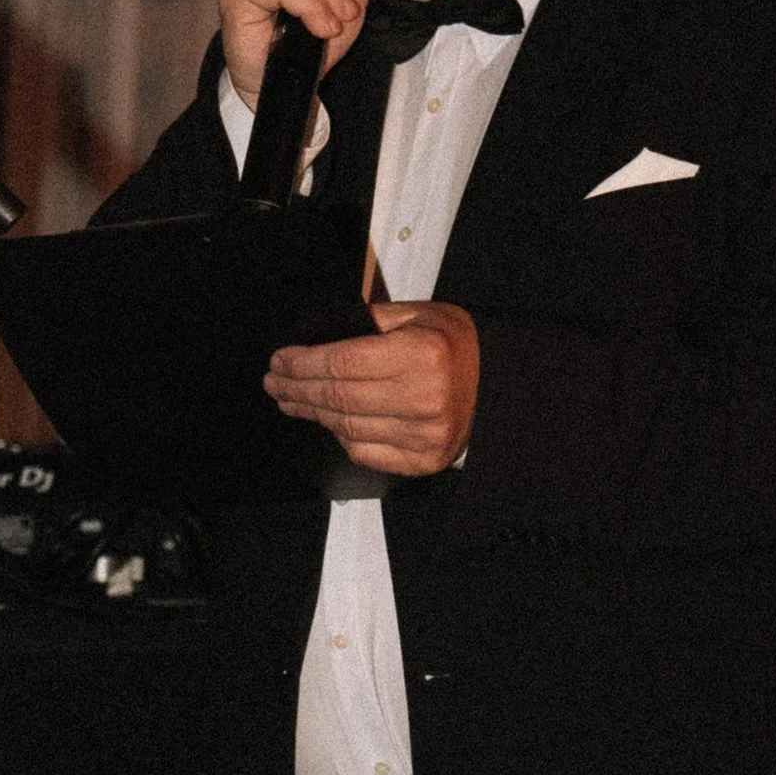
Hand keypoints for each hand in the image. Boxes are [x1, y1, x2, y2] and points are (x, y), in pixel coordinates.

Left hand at [264, 299, 479, 474]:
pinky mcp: (423, 459)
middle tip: (276, 382)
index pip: (342, 362)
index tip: (281, 361)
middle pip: (338, 397)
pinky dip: (342, 436)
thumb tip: (319, 336)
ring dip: (313, 413)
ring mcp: (423, 434)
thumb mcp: (419, 315)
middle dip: (298, 388)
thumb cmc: (458, 348)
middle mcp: (422, 397)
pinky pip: (364, 451)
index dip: (303, 363)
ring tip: (292, 400)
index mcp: (420, 354)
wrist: (499, 385)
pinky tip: (329, 421)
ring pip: (346, 427)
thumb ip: (371, 322)